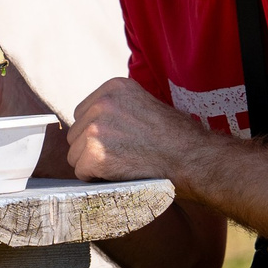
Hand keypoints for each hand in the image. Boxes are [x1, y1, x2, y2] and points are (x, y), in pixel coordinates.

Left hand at [67, 77, 207, 183]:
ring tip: (122, 166)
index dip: (98, 132)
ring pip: (75, 154)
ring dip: (93, 165)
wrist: (192, 158)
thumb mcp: (145, 104)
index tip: (118, 142)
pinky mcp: (95, 154)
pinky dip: (96, 179)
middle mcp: (102, 103)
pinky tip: (118, 176)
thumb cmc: (177, 137)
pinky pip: (81, 172)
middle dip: (93, 148)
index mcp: (114, 87)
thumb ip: (119, 108)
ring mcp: (96, 128)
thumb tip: (93, 124)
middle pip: (76, 133)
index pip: (83, 113)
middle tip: (121, 156)